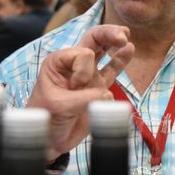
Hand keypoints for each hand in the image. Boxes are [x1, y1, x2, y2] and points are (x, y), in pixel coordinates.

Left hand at [27, 24, 133, 158]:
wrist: (48, 140)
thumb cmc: (45, 119)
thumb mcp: (60, 106)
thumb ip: (84, 99)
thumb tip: (108, 96)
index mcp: (58, 62)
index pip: (82, 55)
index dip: (84, 71)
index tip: (74, 88)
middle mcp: (73, 65)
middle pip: (93, 40)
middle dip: (108, 34)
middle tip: (122, 35)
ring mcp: (88, 76)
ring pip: (104, 52)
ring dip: (115, 42)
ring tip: (126, 36)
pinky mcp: (97, 89)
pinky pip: (112, 71)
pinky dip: (121, 61)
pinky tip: (129, 50)